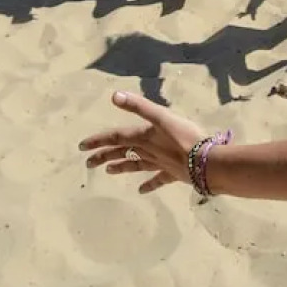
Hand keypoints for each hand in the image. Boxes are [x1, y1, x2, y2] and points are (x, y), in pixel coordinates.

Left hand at [79, 91, 206, 195]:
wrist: (204, 162)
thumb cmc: (184, 136)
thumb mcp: (161, 116)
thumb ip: (139, 106)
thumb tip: (114, 96)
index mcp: (143, 137)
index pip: (116, 137)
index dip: (99, 140)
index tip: (82, 147)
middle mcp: (147, 152)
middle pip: (122, 153)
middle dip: (104, 156)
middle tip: (88, 162)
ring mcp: (159, 164)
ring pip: (136, 165)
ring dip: (121, 167)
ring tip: (108, 171)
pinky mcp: (172, 174)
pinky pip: (157, 180)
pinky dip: (149, 184)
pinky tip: (141, 191)